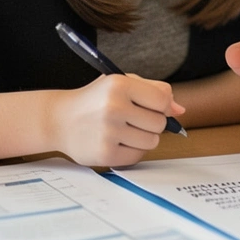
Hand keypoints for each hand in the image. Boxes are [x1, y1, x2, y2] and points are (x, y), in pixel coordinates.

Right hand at [51, 74, 184, 167]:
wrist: (59, 119)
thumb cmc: (95, 99)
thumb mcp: (121, 83)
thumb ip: (154, 91)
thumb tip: (180, 110)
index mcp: (119, 85)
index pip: (162, 100)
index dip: (162, 106)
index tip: (151, 107)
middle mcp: (113, 107)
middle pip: (159, 123)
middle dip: (152, 123)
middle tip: (133, 119)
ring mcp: (108, 132)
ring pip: (152, 141)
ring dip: (143, 138)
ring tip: (125, 130)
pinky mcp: (104, 154)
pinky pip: (137, 156)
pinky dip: (132, 151)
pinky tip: (117, 142)